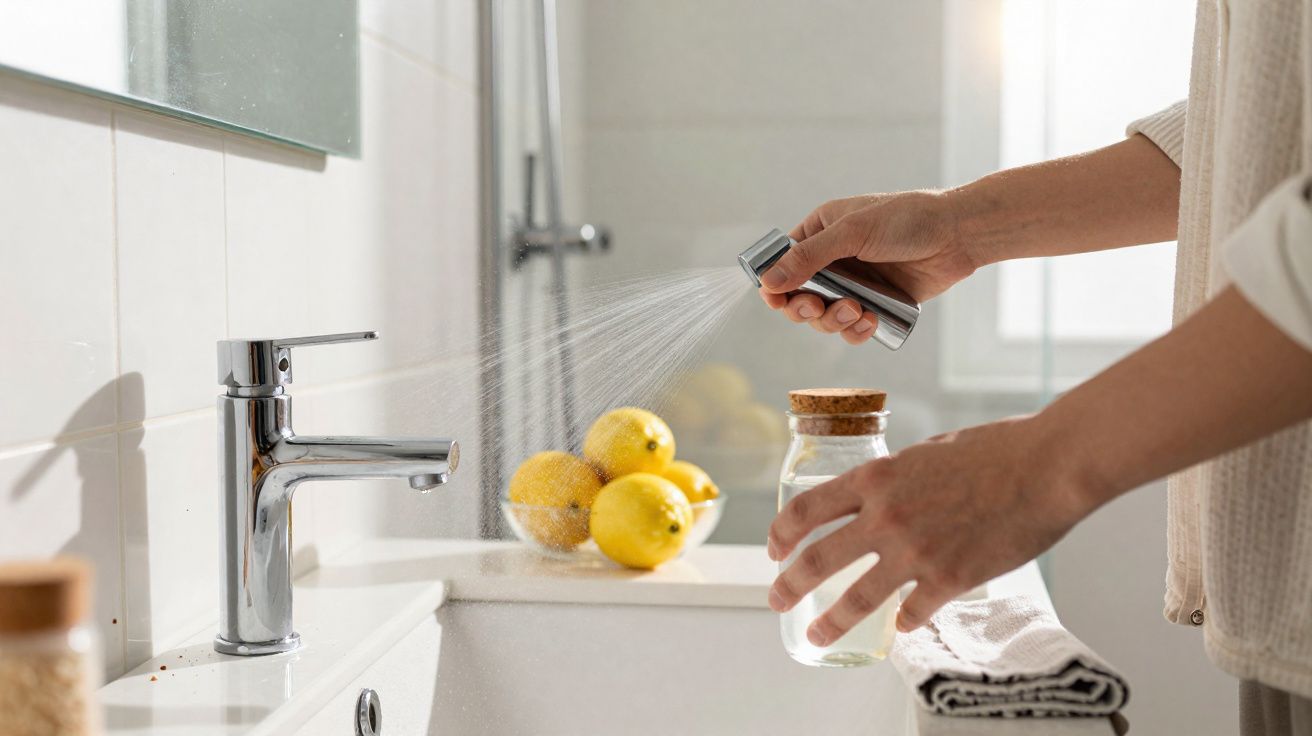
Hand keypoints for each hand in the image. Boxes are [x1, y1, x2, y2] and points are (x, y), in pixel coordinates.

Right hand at [760, 190, 977, 344]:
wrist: (957, 235)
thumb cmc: (907, 220)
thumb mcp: (853, 232)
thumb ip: (809, 257)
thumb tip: (769, 281)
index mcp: (820, 232)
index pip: (782, 264)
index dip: (775, 285)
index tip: (776, 300)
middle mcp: (832, 260)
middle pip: (797, 297)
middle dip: (805, 308)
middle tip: (816, 306)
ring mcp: (853, 284)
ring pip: (823, 317)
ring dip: (833, 320)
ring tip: (857, 311)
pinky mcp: (875, 304)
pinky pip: (852, 328)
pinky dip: (856, 330)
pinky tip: (871, 321)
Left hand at [765, 416, 1090, 643]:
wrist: (1047, 466)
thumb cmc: (995, 449)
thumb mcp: (927, 451)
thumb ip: (898, 477)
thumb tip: (884, 493)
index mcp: (876, 479)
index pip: (806, 509)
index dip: (781, 533)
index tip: (775, 549)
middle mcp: (885, 517)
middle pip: (817, 559)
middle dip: (788, 585)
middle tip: (776, 600)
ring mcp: (916, 552)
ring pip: (856, 598)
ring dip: (829, 622)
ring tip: (815, 636)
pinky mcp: (951, 579)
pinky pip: (914, 612)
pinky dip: (905, 621)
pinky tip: (902, 626)